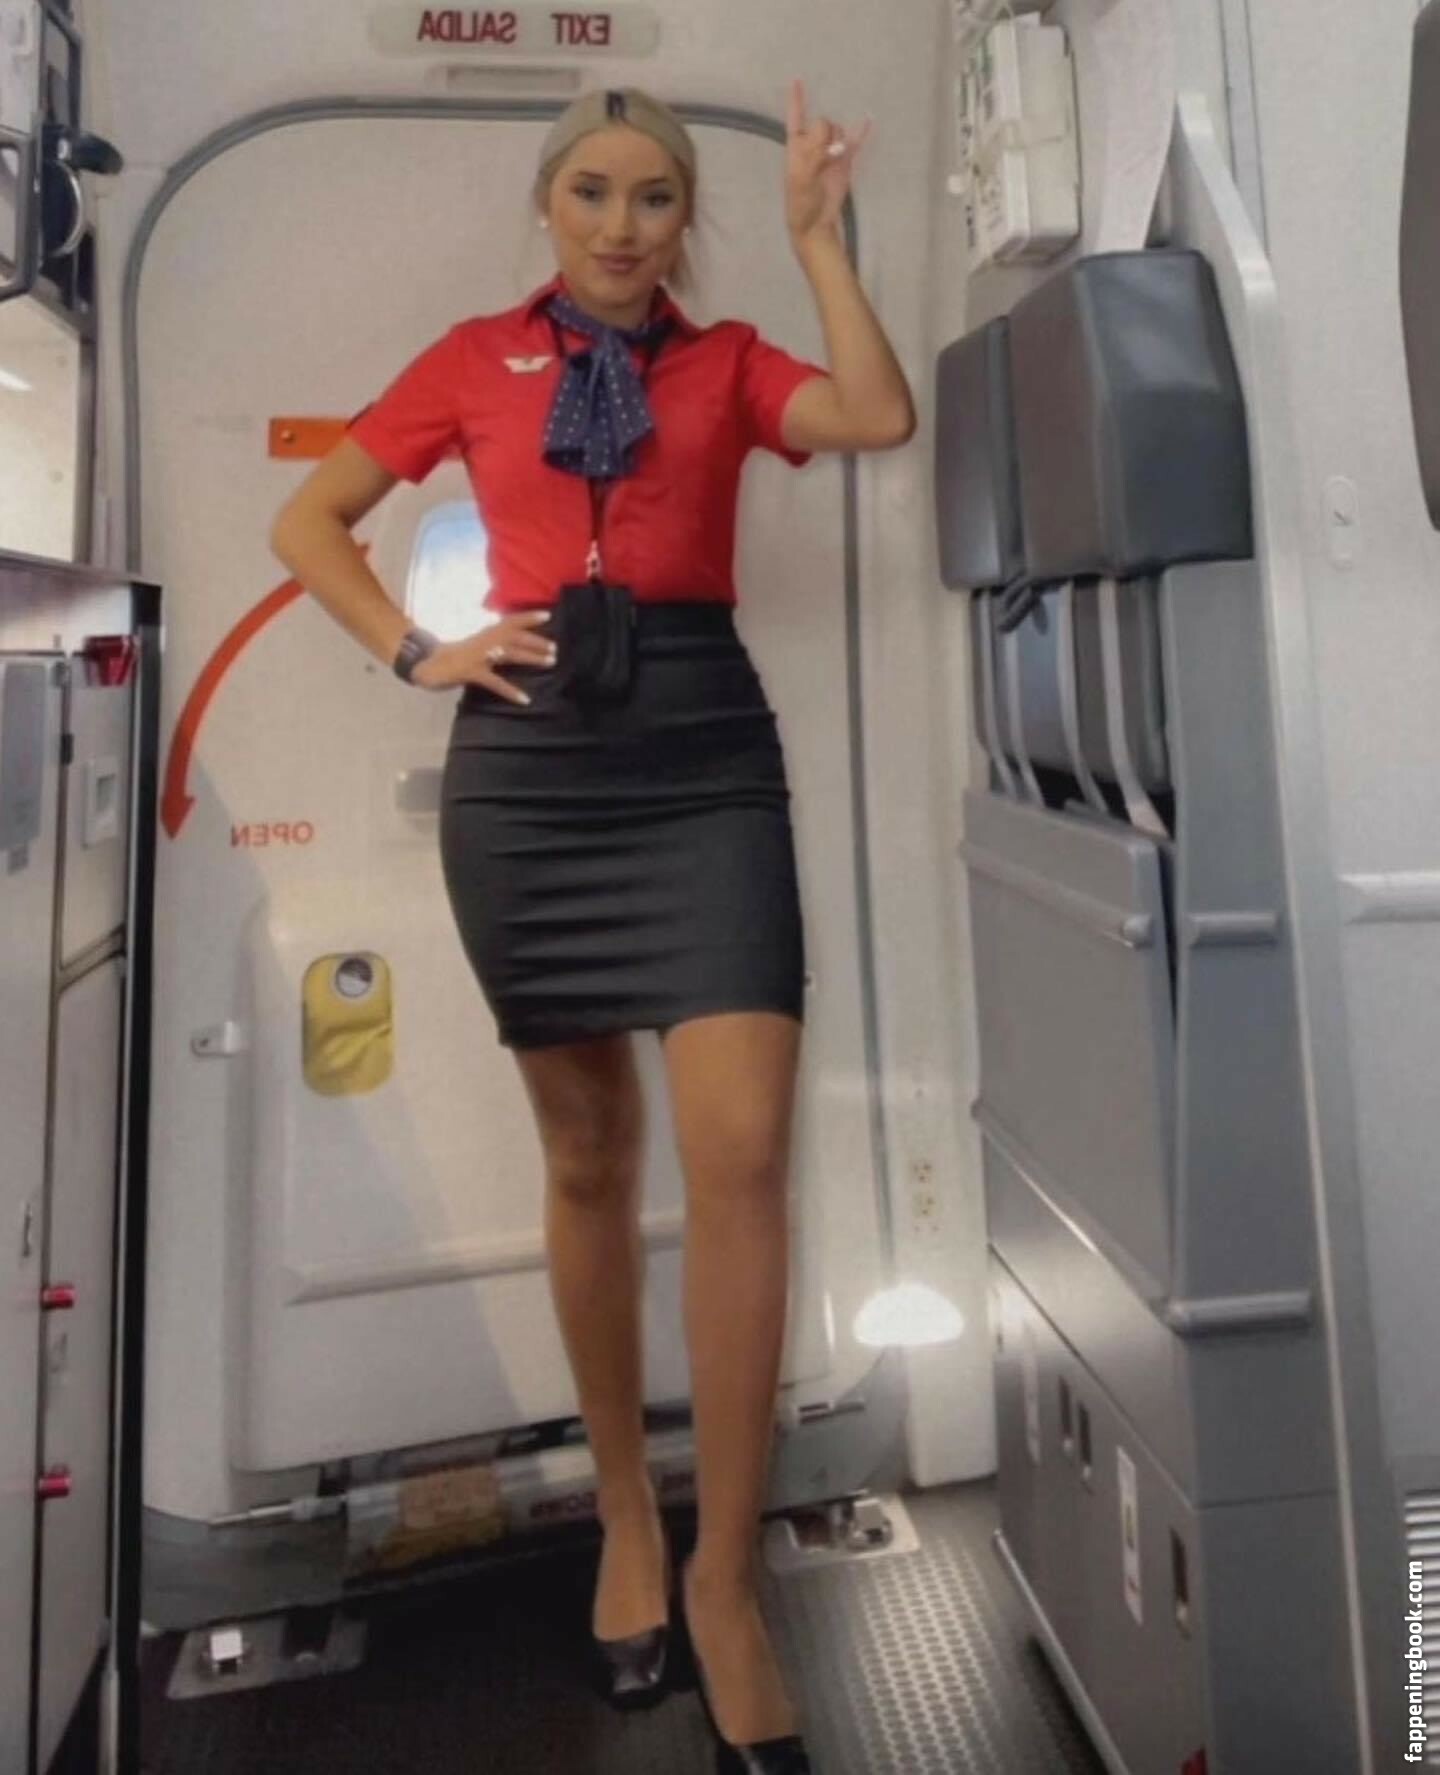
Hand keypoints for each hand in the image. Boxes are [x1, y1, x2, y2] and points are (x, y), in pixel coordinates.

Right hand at [411, 610, 555, 702]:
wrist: (426, 664)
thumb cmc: (454, 656)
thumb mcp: (476, 645)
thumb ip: (493, 643)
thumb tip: (513, 645)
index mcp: (485, 633)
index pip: (509, 620)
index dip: (527, 616)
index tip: (547, 614)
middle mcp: (484, 640)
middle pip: (514, 636)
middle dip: (536, 641)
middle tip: (556, 649)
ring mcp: (477, 656)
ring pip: (509, 653)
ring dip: (531, 657)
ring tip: (550, 663)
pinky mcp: (471, 672)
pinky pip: (495, 682)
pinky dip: (511, 691)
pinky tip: (524, 699)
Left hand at [784, 78, 870, 246]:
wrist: (815, 222)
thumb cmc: (800, 203)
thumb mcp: (800, 180)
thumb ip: (814, 158)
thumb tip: (836, 147)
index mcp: (796, 147)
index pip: (796, 118)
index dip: (797, 100)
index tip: (797, 79)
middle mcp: (813, 145)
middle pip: (824, 122)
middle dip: (826, 135)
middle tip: (824, 158)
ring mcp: (830, 152)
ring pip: (838, 131)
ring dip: (838, 141)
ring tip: (833, 161)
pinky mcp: (844, 162)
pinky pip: (854, 142)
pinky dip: (861, 132)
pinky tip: (868, 120)